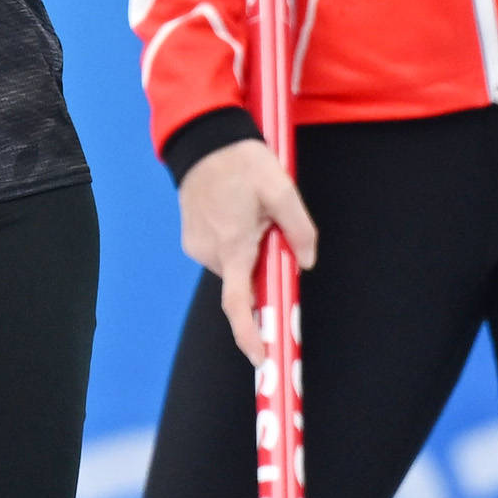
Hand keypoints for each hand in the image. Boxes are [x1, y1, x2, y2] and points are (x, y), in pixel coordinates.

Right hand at [177, 137, 322, 364]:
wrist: (202, 139)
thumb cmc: (242, 161)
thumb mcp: (281, 188)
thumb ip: (299, 229)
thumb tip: (306, 263)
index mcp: (233, 245)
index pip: (238, 304)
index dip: (249, 335)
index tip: (261, 358)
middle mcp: (210, 252)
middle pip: (243, 283)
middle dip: (262, 271)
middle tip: (273, 235)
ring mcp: (197, 246)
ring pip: (234, 267)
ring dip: (249, 254)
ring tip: (253, 213)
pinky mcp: (192, 239)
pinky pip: (221, 253)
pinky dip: (235, 245)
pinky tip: (237, 213)